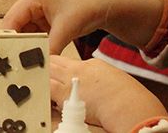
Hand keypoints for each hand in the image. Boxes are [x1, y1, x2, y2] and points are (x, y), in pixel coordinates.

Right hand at [4, 0, 166, 53]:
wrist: (107, 4)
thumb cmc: (88, 6)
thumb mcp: (66, 28)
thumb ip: (50, 47)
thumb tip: (40, 64)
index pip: (11, 19)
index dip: (7, 37)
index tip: (6, 55)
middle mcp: (33, 1)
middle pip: (17, 25)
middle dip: (18, 43)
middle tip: (17, 62)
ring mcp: (40, 10)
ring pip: (27, 31)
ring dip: (28, 45)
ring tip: (28, 61)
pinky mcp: (48, 18)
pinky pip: (37, 33)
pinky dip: (38, 44)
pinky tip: (39, 55)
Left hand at [49, 55, 167, 131]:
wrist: (129, 105)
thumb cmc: (130, 98)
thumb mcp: (115, 81)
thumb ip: (101, 81)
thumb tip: (96, 89)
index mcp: (93, 65)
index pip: (69, 61)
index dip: (60, 66)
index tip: (55, 70)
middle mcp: (79, 69)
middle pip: (54, 62)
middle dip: (46, 67)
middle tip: (38, 72)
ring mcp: (71, 80)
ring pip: (47, 72)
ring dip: (43, 78)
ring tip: (37, 83)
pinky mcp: (65, 94)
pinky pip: (47, 89)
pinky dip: (43, 91)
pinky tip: (42, 94)